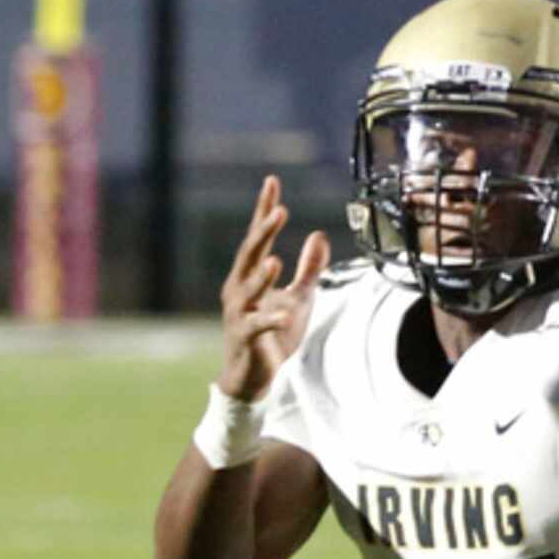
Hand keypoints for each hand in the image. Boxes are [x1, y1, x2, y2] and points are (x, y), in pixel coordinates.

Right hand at [218, 175, 328, 402]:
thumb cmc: (273, 335)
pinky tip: (283, 315)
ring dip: (262, 274)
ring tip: (275, 258)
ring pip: (249, 289)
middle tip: (278, 209)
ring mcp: (240, 313)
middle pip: (250, 254)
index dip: (264, 209)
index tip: (272, 181)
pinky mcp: (246, 338)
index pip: (257, 236)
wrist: (253, 376)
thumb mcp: (298, 298)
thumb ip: (309, 269)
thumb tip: (319, 234)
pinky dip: (270, 320)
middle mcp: (238, 288)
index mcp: (249, 276)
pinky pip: (257, 326)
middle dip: (263, 232)